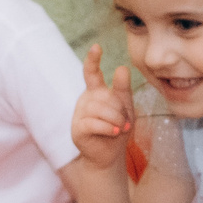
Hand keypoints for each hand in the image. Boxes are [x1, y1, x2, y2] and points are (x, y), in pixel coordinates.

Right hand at [70, 44, 134, 171]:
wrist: (109, 155)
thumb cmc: (118, 128)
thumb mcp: (126, 108)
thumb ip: (123, 89)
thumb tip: (121, 68)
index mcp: (96, 91)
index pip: (91, 72)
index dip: (92, 59)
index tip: (96, 47)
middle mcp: (85, 99)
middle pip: (106, 96)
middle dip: (120, 109)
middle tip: (125, 122)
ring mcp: (79, 114)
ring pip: (100, 109)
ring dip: (116, 119)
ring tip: (120, 128)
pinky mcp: (77, 128)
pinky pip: (94, 123)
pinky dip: (108, 127)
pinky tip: (114, 131)